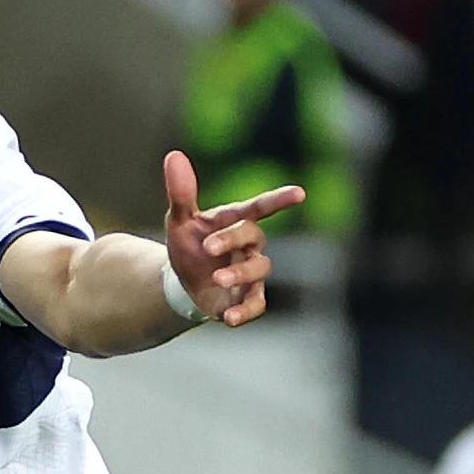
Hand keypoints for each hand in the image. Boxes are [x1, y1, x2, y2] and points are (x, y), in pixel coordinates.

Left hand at [160, 149, 300, 328]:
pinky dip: (246, 311)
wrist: (183, 282)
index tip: (299, 193)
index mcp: (234, 221)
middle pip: (254, 236)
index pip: (259, 207)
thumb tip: (174, 155)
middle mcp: (248, 245)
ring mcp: (250, 272)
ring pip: (260, 269)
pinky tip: (230, 318)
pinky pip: (257, 304)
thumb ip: (181, 192)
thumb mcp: (179, 219)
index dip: (279, 200)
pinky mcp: (247, 298)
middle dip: (233, 239)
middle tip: (207, 248)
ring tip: (217, 278)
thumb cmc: (188, 244)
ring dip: (240, 273)